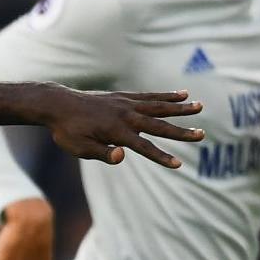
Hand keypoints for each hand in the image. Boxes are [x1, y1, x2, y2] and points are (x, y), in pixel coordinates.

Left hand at [38, 87, 203, 165]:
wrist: (57, 105)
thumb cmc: (67, 131)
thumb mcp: (79, 148)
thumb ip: (102, 153)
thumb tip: (122, 156)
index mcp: (116, 132)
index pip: (144, 147)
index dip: (161, 157)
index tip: (178, 165)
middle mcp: (125, 116)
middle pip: (158, 125)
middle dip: (180, 132)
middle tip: (201, 135)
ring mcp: (126, 103)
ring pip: (159, 106)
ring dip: (180, 108)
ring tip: (200, 106)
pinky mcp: (124, 96)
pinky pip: (149, 96)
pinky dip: (166, 95)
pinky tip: (182, 94)